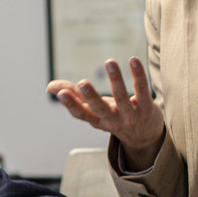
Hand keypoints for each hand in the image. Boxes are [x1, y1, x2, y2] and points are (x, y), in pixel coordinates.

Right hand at [47, 59, 163, 170]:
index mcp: (96, 120)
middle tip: (82, 83)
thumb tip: (50, 87)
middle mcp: (113, 120)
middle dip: (91, 96)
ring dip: (115, 79)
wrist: (146, 136)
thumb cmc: (114, 117)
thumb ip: (74, 96)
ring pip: (122, 97)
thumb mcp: (94, 110)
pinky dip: (138, 75)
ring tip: (109, 62)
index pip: (81, 114)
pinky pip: (142, 90)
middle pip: (100, 109)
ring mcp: (131, 115)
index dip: (71, 104)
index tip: (61, 93)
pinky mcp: (147, 108)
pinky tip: (133, 60)